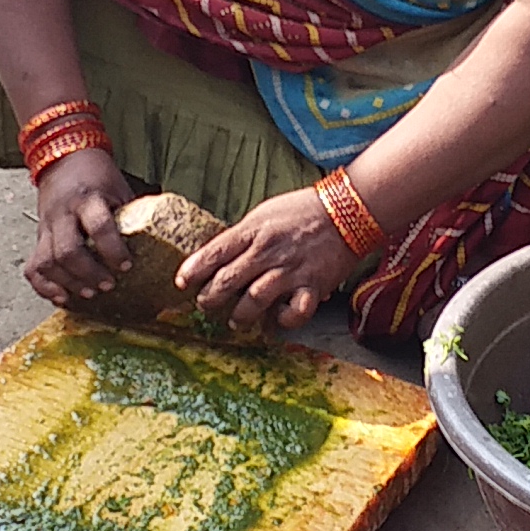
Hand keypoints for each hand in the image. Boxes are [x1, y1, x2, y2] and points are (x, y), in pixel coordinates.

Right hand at [24, 148, 133, 305]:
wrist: (63, 159)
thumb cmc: (97, 176)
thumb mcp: (118, 188)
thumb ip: (131, 215)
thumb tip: (159, 243)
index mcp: (87, 198)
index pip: (99, 226)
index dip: (113, 249)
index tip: (126, 265)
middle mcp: (63, 213)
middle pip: (68, 250)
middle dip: (89, 273)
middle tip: (108, 285)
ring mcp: (47, 226)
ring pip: (48, 261)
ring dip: (69, 282)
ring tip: (89, 294)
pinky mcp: (38, 237)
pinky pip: (33, 267)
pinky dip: (44, 286)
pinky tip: (61, 296)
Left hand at [179, 185, 362, 333]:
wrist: (348, 209)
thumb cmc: (302, 210)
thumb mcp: (264, 213)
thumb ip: (243, 236)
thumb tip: (218, 256)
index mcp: (254, 230)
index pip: (215, 252)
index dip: (194, 270)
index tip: (181, 282)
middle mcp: (268, 251)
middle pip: (228, 280)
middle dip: (210, 298)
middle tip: (205, 304)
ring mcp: (291, 270)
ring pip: (254, 299)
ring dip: (240, 315)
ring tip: (235, 320)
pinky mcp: (313, 285)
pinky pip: (295, 312)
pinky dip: (284, 321)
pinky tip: (277, 321)